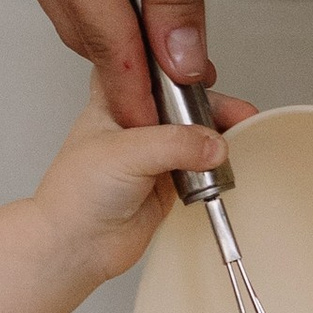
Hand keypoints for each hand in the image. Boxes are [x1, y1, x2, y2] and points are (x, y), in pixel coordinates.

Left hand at [26, 80, 260, 281]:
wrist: (76, 247)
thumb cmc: (75, 195)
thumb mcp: (125, 153)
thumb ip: (174, 144)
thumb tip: (214, 143)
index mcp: (113, 101)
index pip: (147, 67)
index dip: (175, 64)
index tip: (204, 71)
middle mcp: (134, 123)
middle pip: (180, 100)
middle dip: (210, 103)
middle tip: (236, 112)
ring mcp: (152, 153)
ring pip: (194, 133)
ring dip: (216, 134)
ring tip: (236, 136)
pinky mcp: (168, 181)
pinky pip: (201, 166)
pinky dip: (215, 166)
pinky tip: (222, 166)